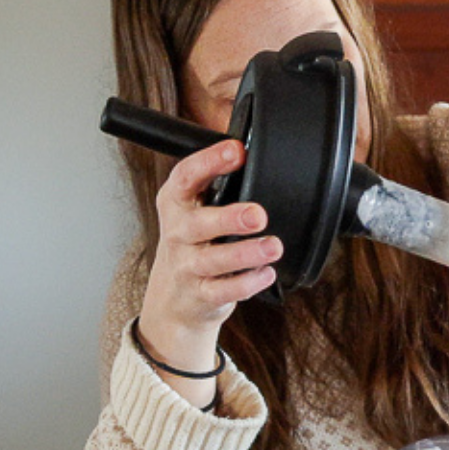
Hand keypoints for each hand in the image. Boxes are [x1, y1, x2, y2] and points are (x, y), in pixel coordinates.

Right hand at [137, 139, 282, 397]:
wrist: (175, 298)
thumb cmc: (194, 244)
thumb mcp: (195, 209)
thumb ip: (219, 186)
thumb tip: (255, 155)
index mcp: (176, 202)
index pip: (187, 176)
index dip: (210, 162)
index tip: (236, 151)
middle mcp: (178, 233)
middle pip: (200, 223)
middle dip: (230, 218)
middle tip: (259, 215)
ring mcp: (187, 266)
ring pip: (214, 260)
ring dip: (246, 253)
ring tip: (273, 247)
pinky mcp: (202, 295)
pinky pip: (225, 290)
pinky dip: (248, 283)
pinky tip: (266, 273)